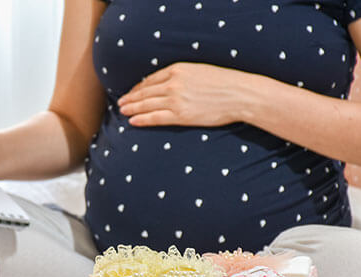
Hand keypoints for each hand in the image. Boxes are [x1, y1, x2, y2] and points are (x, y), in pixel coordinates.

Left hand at [118, 62, 255, 126]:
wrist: (239, 94)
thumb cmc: (223, 82)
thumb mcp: (199, 70)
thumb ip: (182, 75)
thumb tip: (168, 83)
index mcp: (178, 69)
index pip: (151, 79)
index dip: (138, 87)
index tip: (132, 92)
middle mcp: (173, 84)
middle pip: (145, 92)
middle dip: (131, 98)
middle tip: (121, 103)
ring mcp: (176, 100)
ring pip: (146, 105)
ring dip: (132, 108)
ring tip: (123, 111)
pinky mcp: (181, 116)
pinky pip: (155, 118)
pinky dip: (142, 119)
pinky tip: (133, 121)